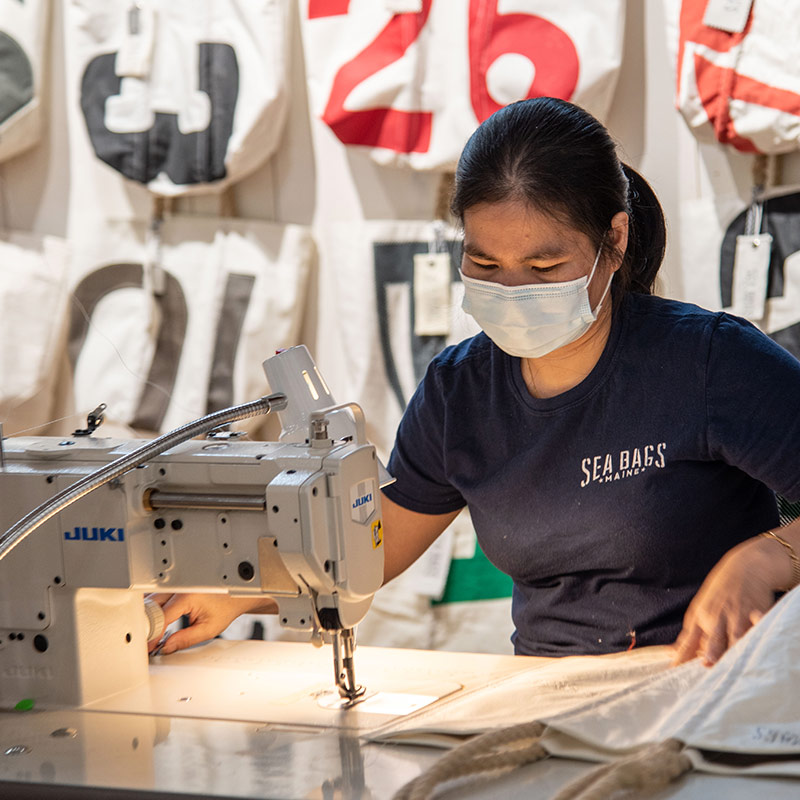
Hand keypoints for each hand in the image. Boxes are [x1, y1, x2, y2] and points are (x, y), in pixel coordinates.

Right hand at [147, 593, 276, 654]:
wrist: (235, 595)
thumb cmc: (226, 608)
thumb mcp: (209, 629)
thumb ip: (186, 639)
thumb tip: (167, 647)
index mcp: (188, 596)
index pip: (162, 617)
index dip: (153, 634)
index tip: (149, 646)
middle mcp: (180, 587)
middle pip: (152, 607)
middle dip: (147, 626)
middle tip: (146, 643)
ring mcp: (176, 585)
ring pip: (151, 600)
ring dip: (148, 617)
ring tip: (151, 635)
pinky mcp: (174, 587)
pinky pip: (157, 598)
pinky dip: (153, 610)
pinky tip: (155, 623)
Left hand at [672, 537, 775, 665]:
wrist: (744, 568)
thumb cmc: (719, 594)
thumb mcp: (699, 610)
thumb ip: (690, 635)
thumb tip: (673, 654)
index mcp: (701, 617)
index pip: (689, 640)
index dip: (683, 655)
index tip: (676, 669)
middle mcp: (717, 618)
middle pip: (714, 639)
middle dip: (711, 652)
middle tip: (707, 665)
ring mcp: (737, 615)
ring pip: (736, 636)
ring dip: (734, 648)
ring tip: (733, 664)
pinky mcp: (757, 612)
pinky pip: (758, 624)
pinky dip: (759, 630)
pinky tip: (758, 639)